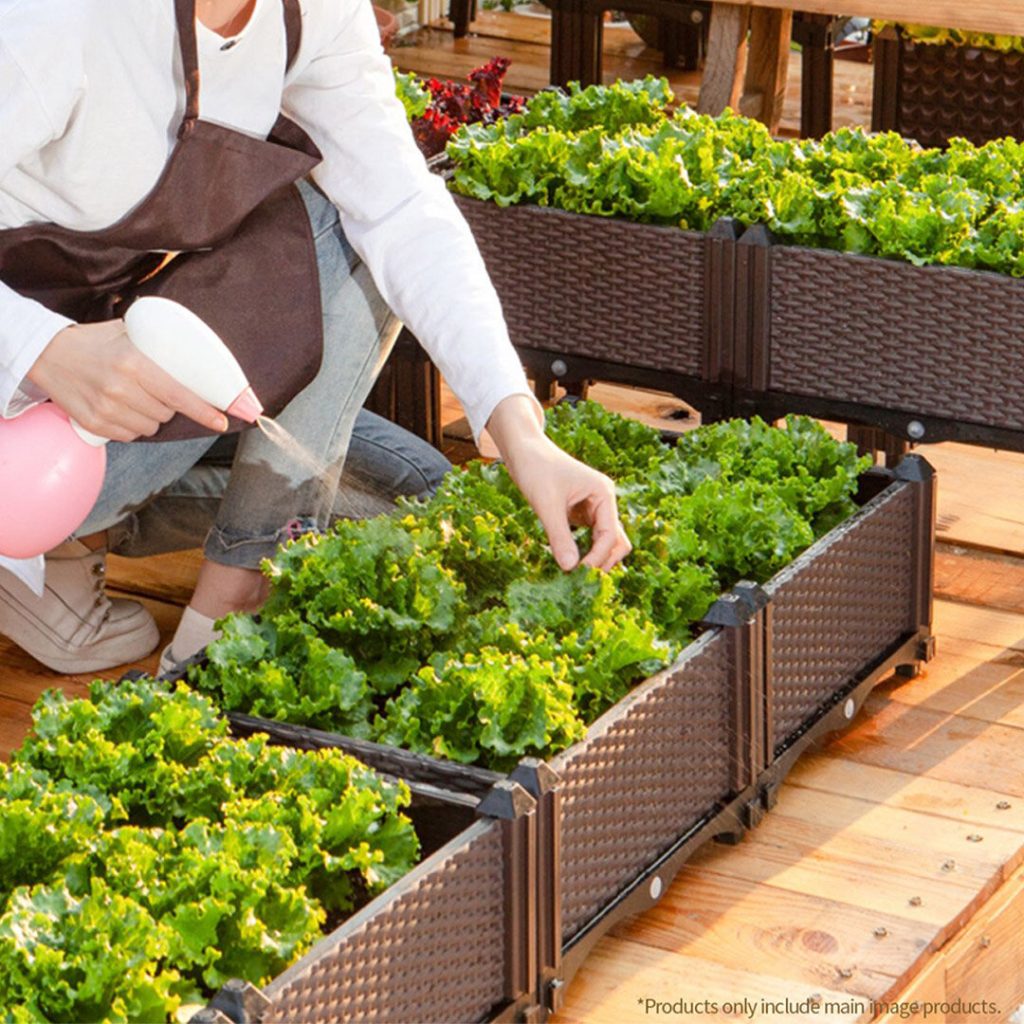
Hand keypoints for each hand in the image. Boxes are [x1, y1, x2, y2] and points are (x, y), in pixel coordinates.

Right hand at [26, 320, 228, 441]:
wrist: (44, 353)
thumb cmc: (91, 341)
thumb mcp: (125, 332)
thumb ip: (156, 343)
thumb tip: (193, 352)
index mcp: (133, 364)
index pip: (178, 395)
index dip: (203, 411)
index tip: (221, 421)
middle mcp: (120, 389)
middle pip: (166, 414)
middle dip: (169, 406)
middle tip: (155, 390)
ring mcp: (105, 409)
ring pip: (150, 428)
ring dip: (151, 417)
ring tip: (136, 398)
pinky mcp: (93, 424)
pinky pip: (129, 436)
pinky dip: (132, 426)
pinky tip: (121, 409)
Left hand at [485, 395, 631, 570]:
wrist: (523, 450)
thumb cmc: (535, 469)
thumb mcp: (547, 505)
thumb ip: (559, 536)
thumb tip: (570, 568)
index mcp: (604, 494)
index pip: (610, 535)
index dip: (597, 558)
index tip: (577, 574)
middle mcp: (604, 501)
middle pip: (616, 541)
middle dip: (602, 561)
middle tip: (581, 580)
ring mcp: (593, 508)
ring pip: (603, 541)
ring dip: (593, 558)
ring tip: (573, 575)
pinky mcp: (580, 513)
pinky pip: (588, 538)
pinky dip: (581, 551)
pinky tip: (566, 561)